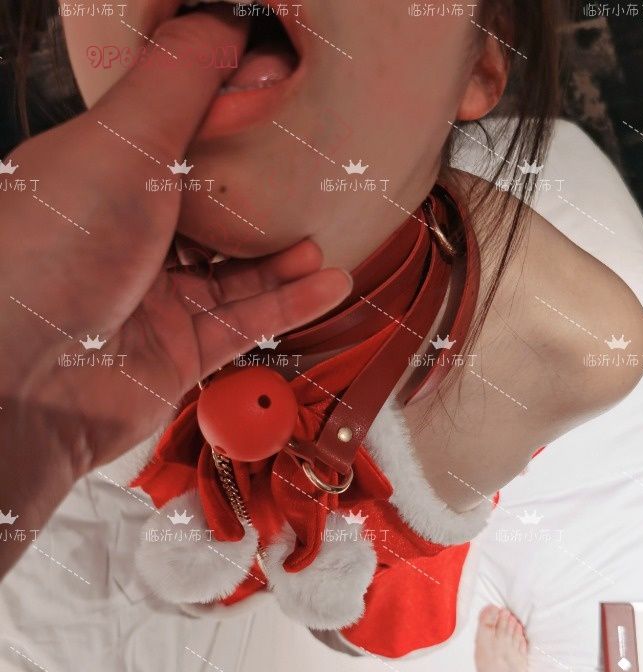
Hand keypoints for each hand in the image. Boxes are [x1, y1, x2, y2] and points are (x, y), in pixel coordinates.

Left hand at [0, 8, 350, 474]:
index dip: (223, 129)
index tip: (274, 113)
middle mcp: (122, 240)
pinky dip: (287, 305)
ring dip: (282, 261)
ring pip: (231, 276)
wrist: (27, 379)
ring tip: (323, 243)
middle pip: (207, 215)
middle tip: (308, 188)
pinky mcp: (175, 356)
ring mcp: (149, 302)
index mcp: (98, 179)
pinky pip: (241, 326)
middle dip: (261, 204)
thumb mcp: (122, 141)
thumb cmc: (57, 250)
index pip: (170, 144)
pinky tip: (328, 284)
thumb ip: (178, 79)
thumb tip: (226, 20)